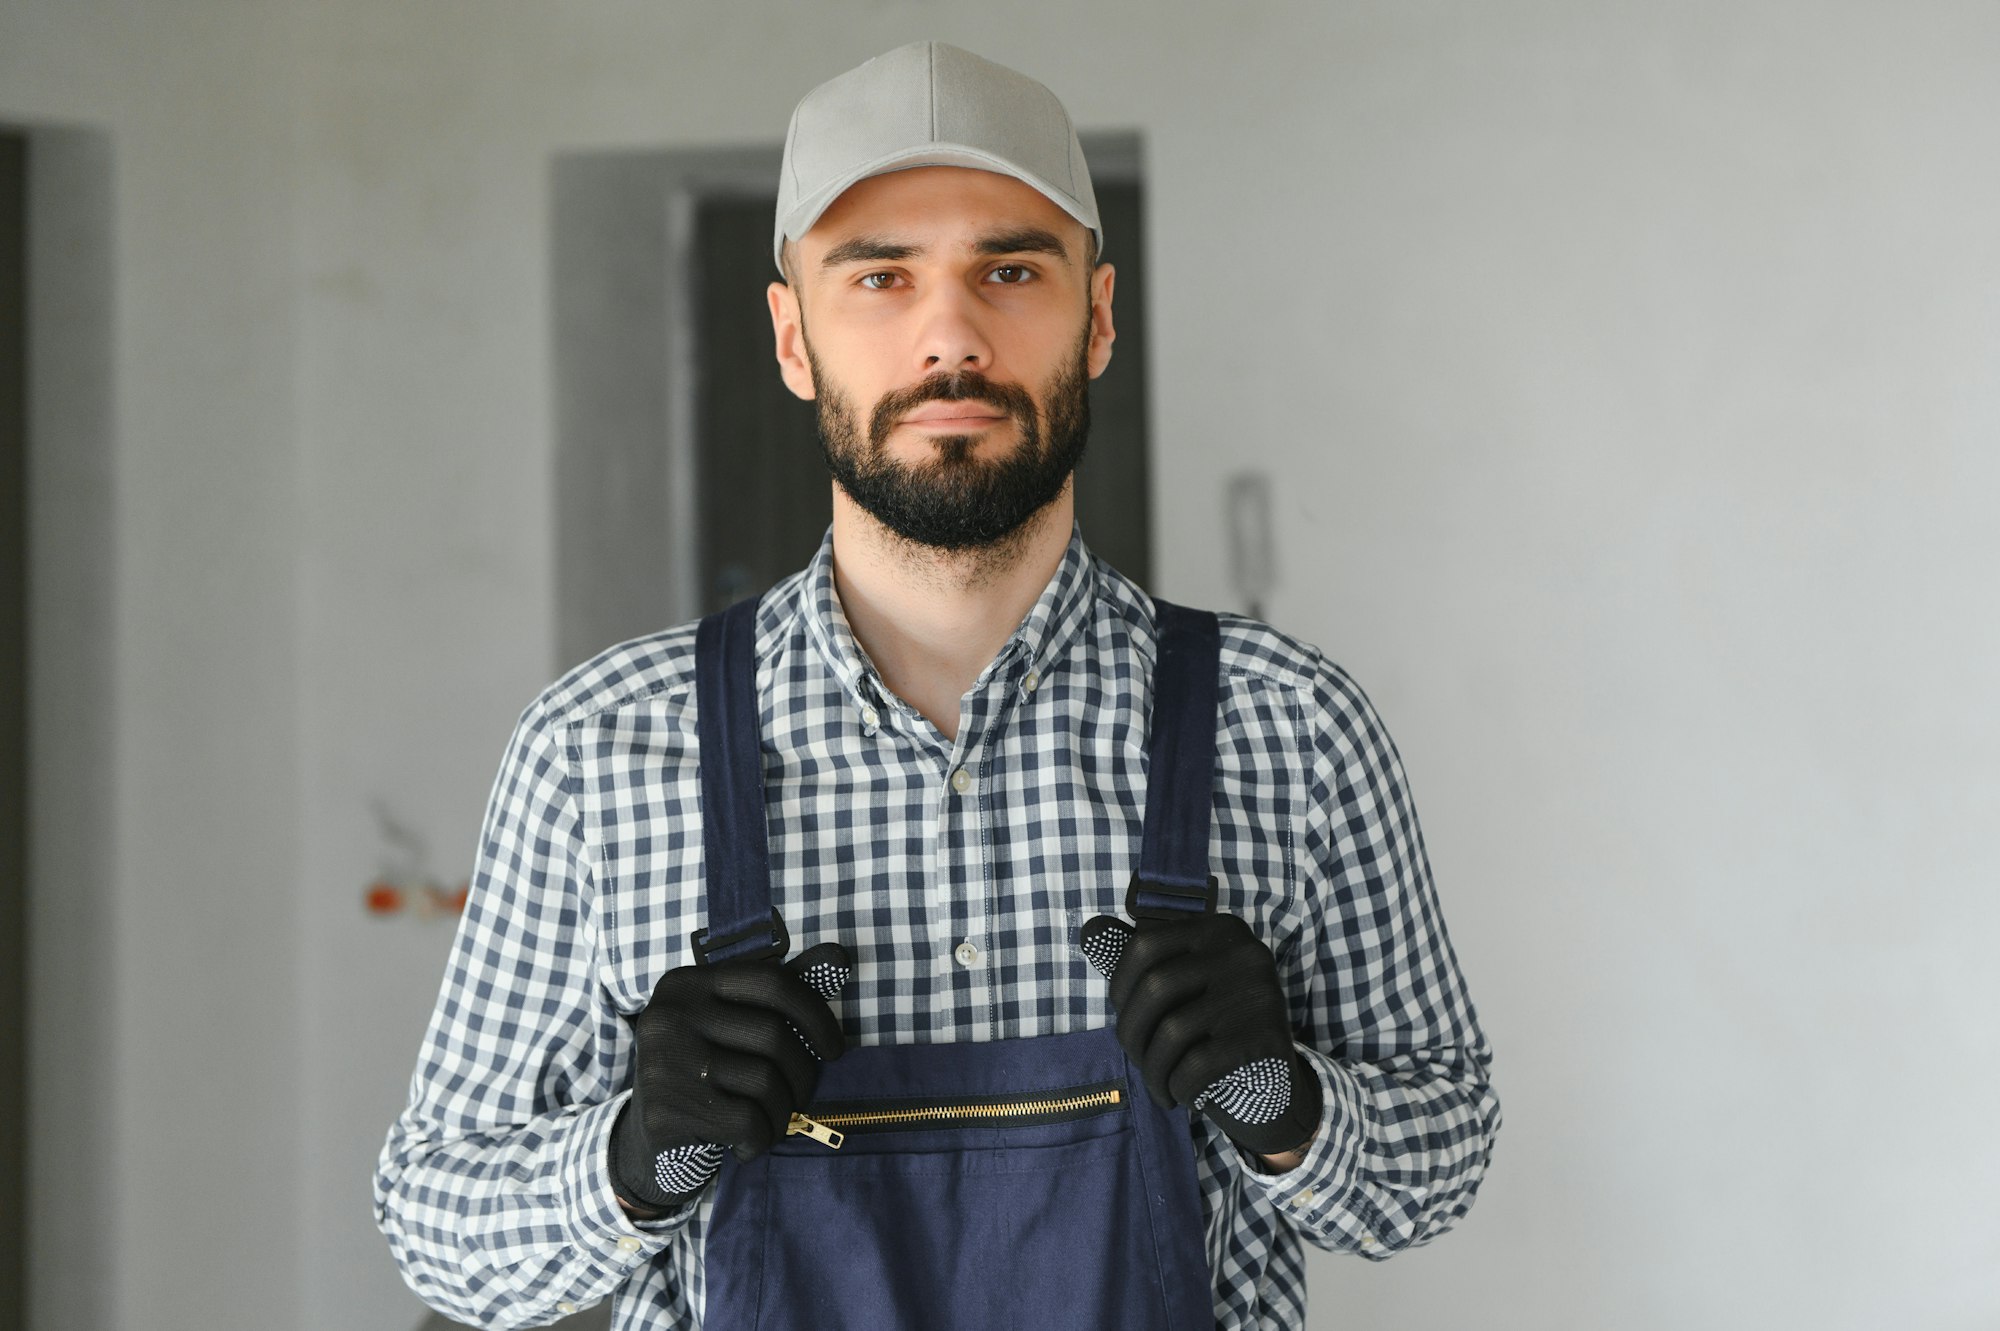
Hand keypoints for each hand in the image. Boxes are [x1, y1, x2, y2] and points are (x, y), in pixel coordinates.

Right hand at [611, 942, 851, 1209]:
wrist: (647, 1137)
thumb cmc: (704, 1068)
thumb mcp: (730, 1022)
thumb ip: (779, 991)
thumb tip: (840, 958)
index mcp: (688, 984)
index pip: (772, 982)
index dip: (816, 1014)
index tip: (835, 1050)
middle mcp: (670, 1016)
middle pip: (773, 1035)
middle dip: (802, 1073)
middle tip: (800, 1095)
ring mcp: (664, 1063)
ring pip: (764, 1082)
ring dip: (782, 1111)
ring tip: (773, 1120)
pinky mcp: (666, 1111)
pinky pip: (747, 1122)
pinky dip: (762, 1138)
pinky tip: (750, 1142)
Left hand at [1080, 913, 1322, 1157]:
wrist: (1273, 1084)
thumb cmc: (1215, 1028)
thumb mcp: (1185, 986)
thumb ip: (1144, 962)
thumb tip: (1089, 930)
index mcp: (1219, 929)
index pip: (1145, 944)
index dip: (1120, 986)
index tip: (1124, 1018)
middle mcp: (1243, 952)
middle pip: (1156, 987)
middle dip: (1132, 1034)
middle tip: (1136, 1061)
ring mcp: (1258, 993)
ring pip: (1173, 1031)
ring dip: (1154, 1069)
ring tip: (1158, 1085)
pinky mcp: (1265, 1038)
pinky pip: (1197, 1064)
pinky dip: (1179, 1086)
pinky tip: (1182, 1095)